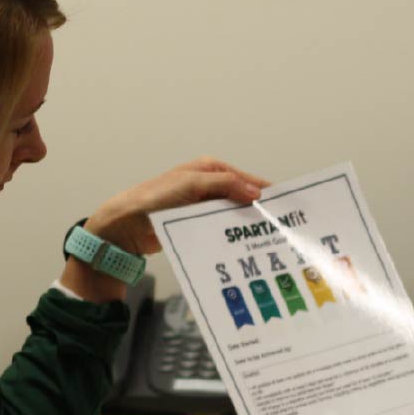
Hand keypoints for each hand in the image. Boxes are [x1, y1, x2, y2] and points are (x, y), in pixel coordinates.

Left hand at [87, 157, 268, 255]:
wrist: (128, 224)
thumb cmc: (156, 197)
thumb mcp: (192, 184)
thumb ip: (225, 185)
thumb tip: (256, 192)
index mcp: (210, 169)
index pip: (246, 179)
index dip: (265, 191)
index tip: (285, 205)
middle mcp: (209, 185)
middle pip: (241, 197)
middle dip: (258, 210)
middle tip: (280, 226)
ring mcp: (203, 205)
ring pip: (232, 214)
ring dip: (245, 225)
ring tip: (266, 239)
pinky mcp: (196, 224)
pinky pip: (219, 227)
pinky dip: (230, 234)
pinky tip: (242, 245)